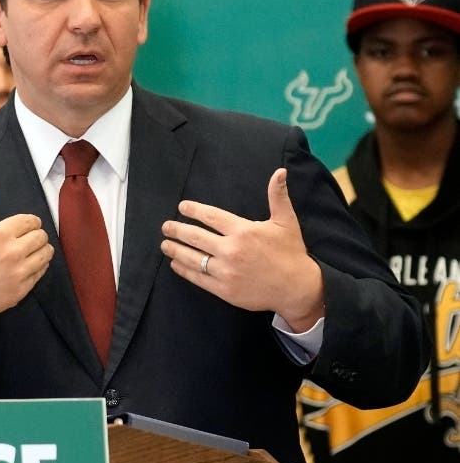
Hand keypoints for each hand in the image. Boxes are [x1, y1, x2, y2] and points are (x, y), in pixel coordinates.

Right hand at [0, 173, 53, 336]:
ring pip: (45, 255)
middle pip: (41, 237)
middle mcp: (12, 252)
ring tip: (31, 251)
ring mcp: (18, 273)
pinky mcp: (20, 290)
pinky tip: (26, 267)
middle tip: (28, 238)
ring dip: (41, 251)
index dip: (30, 222)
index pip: (30, 221)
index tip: (26, 226)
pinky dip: (37, 268)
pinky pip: (40, 274)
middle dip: (36, 235)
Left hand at [160, 168, 323, 329]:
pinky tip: (176, 264)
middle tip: (166, 226)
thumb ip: (278, 196)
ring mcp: (226, 271)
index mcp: (244, 231)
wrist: (297, 288)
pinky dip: (184, 270)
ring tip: (164, 244)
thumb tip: (280, 172)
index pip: (211, 216)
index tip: (182, 207)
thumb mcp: (286, 222)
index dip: (194, 210)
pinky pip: (198, 278)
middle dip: (177, 230)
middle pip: (196, 237)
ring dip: (175, 250)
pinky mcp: (224, 290)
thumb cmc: (291, 253)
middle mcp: (231, 250)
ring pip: (192, 258)